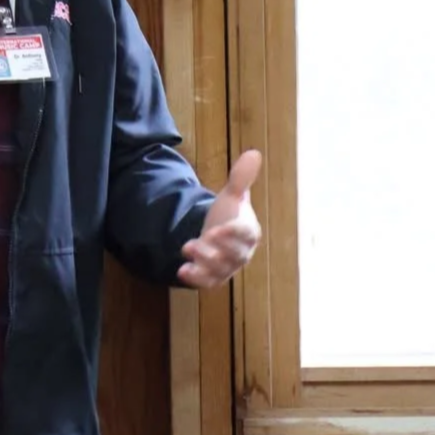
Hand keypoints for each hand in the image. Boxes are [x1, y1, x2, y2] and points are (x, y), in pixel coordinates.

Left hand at [178, 149, 261, 288]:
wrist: (214, 234)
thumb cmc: (228, 214)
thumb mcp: (231, 194)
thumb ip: (240, 177)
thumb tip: (253, 153)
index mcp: (248, 232)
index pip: (245, 235)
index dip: (232, 234)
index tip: (217, 230)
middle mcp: (241, 253)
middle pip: (233, 256)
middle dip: (215, 250)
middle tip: (199, 240)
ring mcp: (227, 267)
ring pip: (219, 270)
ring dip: (203, 263)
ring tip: (187, 248)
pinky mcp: (213, 277)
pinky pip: (207, 282)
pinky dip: (196, 279)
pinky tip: (182, 271)